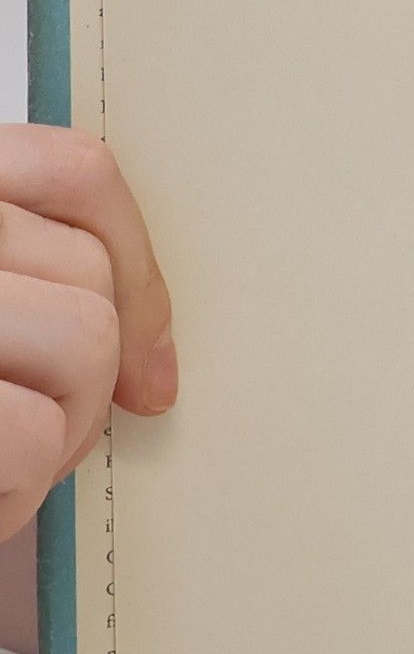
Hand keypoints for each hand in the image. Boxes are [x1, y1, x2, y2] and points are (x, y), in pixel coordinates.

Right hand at [0, 127, 176, 653]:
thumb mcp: (8, 319)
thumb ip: (42, 278)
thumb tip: (159, 334)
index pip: (72, 170)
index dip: (131, 255)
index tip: (145, 343)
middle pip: (87, 268)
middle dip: (99, 361)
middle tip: (42, 418)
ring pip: (85, 335)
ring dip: (69, 419)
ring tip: (9, 452)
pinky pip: (37, 430)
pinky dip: (25, 483)